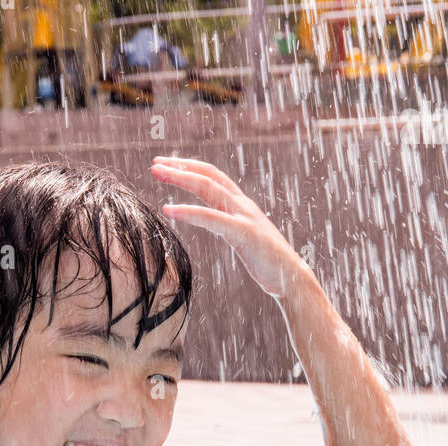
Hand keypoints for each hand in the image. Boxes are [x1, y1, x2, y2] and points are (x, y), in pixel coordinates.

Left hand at [150, 155, 303, 298]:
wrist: (293, 279)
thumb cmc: (268, 263)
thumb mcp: (244, 239)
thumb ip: (229, 226)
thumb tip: (215, 224)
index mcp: (241, 205)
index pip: (213, 177)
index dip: (190, 168)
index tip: (168, 165)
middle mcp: (242, 204)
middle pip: (208, 175)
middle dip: (180, 166)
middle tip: (155, 163)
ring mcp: (244, 216)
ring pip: (208, 187)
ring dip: (180, 177)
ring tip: (156, 173)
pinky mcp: (243, 233)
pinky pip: (210, 218)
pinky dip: (188, 211)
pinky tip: (168, 209)